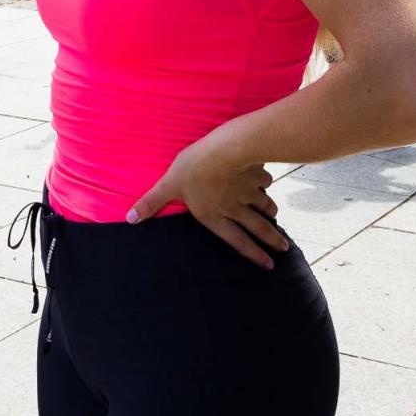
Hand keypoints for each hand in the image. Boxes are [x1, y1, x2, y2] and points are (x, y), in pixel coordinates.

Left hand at [127, 140, 284, 268]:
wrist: (225, 151)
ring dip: (271, 213)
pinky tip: (267, 182)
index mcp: (214, 215)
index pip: (237, 240)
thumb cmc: (192, 170)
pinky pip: (264, 180)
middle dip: (271, 239)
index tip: (268, 264)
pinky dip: (266, 183)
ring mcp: (248, 191)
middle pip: (257, 227)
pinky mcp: (256, 173)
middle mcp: (235, 207)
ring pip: (264, 205)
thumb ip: (151, 203)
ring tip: (276, 218)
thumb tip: (130, 218)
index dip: (253, 253)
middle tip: (285, 248)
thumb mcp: (167, 186)